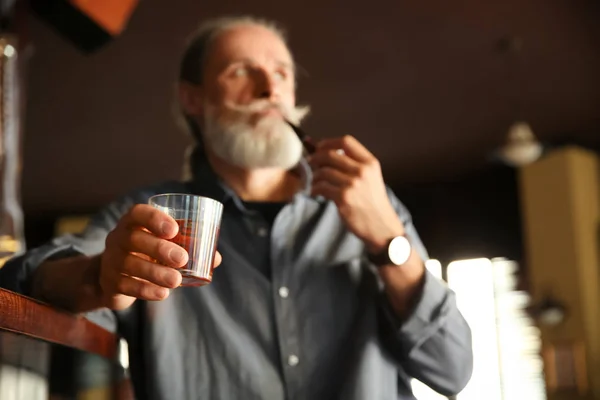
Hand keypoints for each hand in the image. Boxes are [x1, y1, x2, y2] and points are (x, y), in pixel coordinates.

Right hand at [98, 204, 221, 309]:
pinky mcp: (109, 283)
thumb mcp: (163, 247)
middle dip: (158, 248)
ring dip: (155, 272)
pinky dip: (145, 290)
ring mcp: (110, 260)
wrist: (114, 278)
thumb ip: (187, 248)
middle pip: (133, 239)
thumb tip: (216, 258)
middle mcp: (117, 238)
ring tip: (176, 281)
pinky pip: (125, 285)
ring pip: (129, 264)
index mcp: (132, 223)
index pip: (137, 213)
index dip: (154, 219)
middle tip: (182, 258)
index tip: (174, 229)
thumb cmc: (147, 255)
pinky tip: (162, 294)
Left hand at [309, 135, 403, 251]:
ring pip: (323, 171)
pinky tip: (315, 192)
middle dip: (315, 158)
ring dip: (314, 176)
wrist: (382, 227)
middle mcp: (362, 171)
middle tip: (310, 163)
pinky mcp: (343, 198)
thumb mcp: (372, 178)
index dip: (328, 142)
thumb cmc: (373, 203)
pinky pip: (321, 187)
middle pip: (330, 154)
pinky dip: (314, 189)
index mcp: (370, 163)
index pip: (346, 141)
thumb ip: (355, 164)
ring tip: (314, 181)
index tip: (319, 147)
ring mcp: (352, 185)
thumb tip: (326, 151)